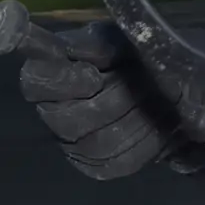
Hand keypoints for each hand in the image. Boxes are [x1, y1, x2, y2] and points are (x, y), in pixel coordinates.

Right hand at [17, 21, 204, 179]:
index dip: (61, 82)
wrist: (169, 84)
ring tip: (156, 98)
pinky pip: (119, 161)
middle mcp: (54, 113)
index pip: (34, 82)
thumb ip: (95, 44)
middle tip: (142, 83)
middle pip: (66, 121)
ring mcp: (74, 145)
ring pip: (97, 144)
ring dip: (134, 118)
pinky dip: (146, 141)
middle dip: (110, 101)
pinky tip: (160, 122)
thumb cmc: (134, 54)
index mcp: (51, 74)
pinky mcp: (99, 165)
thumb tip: (69, 48)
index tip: (93, 76)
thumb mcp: (119, 38)